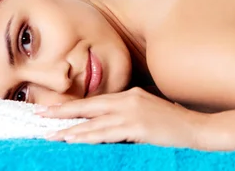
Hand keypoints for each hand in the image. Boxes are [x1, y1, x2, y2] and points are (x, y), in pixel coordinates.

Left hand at [38, 87, 204, 147]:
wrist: (195, 127)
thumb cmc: (174, 122)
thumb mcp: (149, 111)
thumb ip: (129, 112)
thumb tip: (109, 121)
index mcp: (131, 94)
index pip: (96, 101)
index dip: (73, 105)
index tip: (53, 108)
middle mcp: (129, 99)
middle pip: (90, 106)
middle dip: (63, 111)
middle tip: (39, 115)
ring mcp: (133, 112)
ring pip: (95, 122)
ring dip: (71, 129)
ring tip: (51, 135)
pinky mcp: (138, 126)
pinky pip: (107, 132)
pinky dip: (89, 136)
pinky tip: (75, 140)